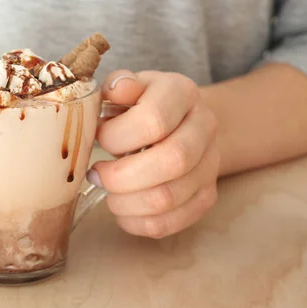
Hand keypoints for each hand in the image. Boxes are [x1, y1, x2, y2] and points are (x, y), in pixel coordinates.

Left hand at [89, 70, 219, 237]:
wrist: (179, 120)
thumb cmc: (140, 103)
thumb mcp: (128, 85)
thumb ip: (118, 85)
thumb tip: (114, 90)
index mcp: (182, 92)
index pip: (154, 120)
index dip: (117, 136)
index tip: (98, 139)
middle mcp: (204, 127)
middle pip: (172, 162)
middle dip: (122, 176)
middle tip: (96, 174)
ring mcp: (210, 164)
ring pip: (170, 197)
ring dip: (126, 203)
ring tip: (107, 193)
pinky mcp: (206, 195)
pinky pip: (173, 222)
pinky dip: (139, 222)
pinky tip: (122, 210)